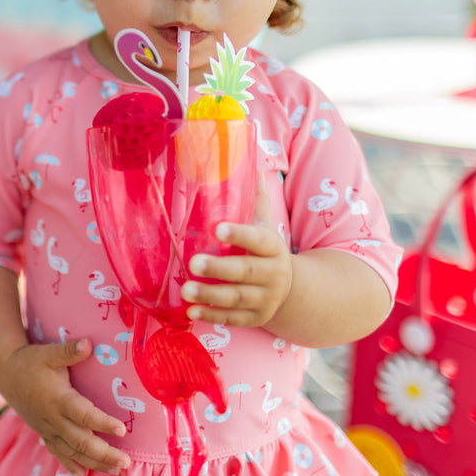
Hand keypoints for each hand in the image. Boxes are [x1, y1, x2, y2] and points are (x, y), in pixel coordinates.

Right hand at [0, 339, 130, 475]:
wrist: (4, 374)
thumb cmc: (30, 361)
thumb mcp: (49, 352)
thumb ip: (69, 351)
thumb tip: (88, 343)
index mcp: (58, 399)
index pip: (84, 414)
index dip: (102, 423)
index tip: (122, 430)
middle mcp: (53, 418)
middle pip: (80, 441)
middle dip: (103, 453)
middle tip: (125, 462)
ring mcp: (47, 428)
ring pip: (72, 452)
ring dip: (94, 462)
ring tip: (115, 469)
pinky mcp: (43, 432)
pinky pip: (58, 453)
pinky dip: (70, 465)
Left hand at [181, 174, 292, 327]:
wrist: (290, 289)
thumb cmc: (265, 248)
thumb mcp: (265, 223)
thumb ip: (255, 196)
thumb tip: (248, 155)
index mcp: (272, 247)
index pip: (257, 240)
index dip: (239, 235)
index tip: (218, 229)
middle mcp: (272, 274)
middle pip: (246, 272)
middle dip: (219, 269)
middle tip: (193, 262)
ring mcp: (264, 299)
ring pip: (236, 298)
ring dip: (210, 295)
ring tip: (185, 289)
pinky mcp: (254, 319)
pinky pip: (232, 319)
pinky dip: (211, 317)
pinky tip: (190, 313)